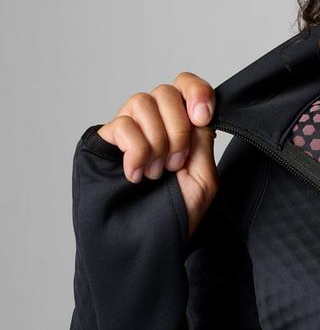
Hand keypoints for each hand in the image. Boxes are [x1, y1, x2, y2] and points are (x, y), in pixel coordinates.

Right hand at [96, 72, 217, 236]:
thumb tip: (198, 114)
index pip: (187, 85)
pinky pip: (122, 125)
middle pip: (165, 92)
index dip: (196, 91)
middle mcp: (155, 121)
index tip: (201, 117)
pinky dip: (136, 150)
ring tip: (156, 172)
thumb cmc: (176, 214)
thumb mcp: (203, 179)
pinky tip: (136, 174)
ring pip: (142, 101)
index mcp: (182, 125)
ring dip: (156, 140)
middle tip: (176, 162)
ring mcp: (130, 129)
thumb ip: (202, 142)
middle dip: (177, 128)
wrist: (145, 244)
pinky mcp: (106, 141)